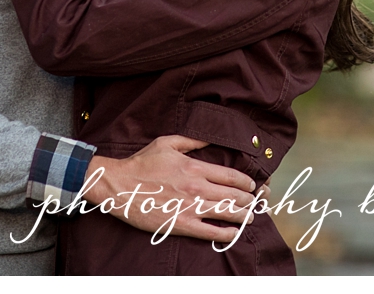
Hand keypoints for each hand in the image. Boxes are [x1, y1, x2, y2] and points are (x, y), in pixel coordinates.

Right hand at [84, 135, 257, 243]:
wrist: (119, 186)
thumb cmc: (141, 163)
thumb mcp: (167, 143)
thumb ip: (192, 141)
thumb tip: (210, 139)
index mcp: (195, 167)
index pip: (232, 176)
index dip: (247, 183)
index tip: (251, 186)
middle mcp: (197, 187)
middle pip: (235, 196)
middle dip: (249, 201)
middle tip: (254, 203)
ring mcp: (190, 207)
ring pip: (228, 213)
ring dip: (244, 216)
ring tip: (249, 217)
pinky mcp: (181, 224)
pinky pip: (211, 232)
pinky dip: (227, 233)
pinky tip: (233, 232)